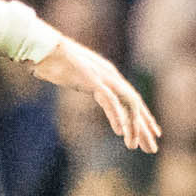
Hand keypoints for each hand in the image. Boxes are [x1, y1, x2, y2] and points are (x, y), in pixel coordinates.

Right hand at [31, 34, 160, 153]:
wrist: (43, 47)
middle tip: (152, 148)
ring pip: (127, 103)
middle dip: (144, 128)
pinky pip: (109, 100)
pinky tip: (119, 131)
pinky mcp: (92, 79)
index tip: (151, 135)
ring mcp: (102, 77)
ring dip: (133, 126)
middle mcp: (111, 76)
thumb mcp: (78, 75)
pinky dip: (116, 115)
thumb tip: (89, 89)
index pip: (132, 100)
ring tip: (133, 146)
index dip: (143, 118)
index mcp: (109, 75)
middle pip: (135, 104)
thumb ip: (87, 82)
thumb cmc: (56, 60)